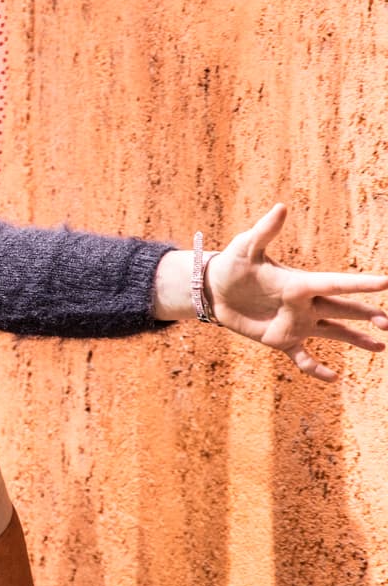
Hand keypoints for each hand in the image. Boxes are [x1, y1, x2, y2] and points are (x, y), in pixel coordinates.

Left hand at [205, 203, 387, 381]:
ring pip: (332, 332)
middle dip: (366, 315)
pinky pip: (303, 357)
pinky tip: (333, 379)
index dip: (359, 284)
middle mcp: (304, 304)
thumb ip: (264, 231)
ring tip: (380, 347)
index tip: (386, 282)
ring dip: (355, 339)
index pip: (334, 283)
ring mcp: (294, 323)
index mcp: (299, 283)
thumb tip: (281, 206)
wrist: (214, 289)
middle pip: (342, 309)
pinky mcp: (279, 340)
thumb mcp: (245, 247)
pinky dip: (316, 368)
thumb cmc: (231, 265)